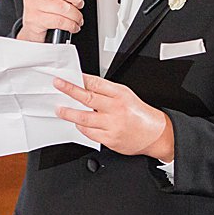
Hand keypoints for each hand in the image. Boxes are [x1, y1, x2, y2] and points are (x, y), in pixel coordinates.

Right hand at [17, 0, 94, 41]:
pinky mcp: (33, 18)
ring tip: (78, 18)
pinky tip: (73, 25)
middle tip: (80, 3)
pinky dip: (71, 25)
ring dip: (75, 15)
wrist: (33, 26)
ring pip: (61, 7)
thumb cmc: (48, 6)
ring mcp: (31, 3)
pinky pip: (58, 21)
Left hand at [54, 74, 174, 159]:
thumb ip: (106, 91)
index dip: (80, 79)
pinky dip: (80, 127)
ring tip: (59, 109)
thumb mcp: (126, 95)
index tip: (68, 76)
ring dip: (69, 112)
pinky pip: (89, 132)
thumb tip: (84, 86)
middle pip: (88, 98)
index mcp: (120, 95)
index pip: (96, 84)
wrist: (155, 134)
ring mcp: (112, 125)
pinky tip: (76, 124)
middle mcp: (116, 109)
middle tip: (58, 85)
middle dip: (70, 90)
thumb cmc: (139, 114)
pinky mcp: (109, 139)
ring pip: (84, 118)